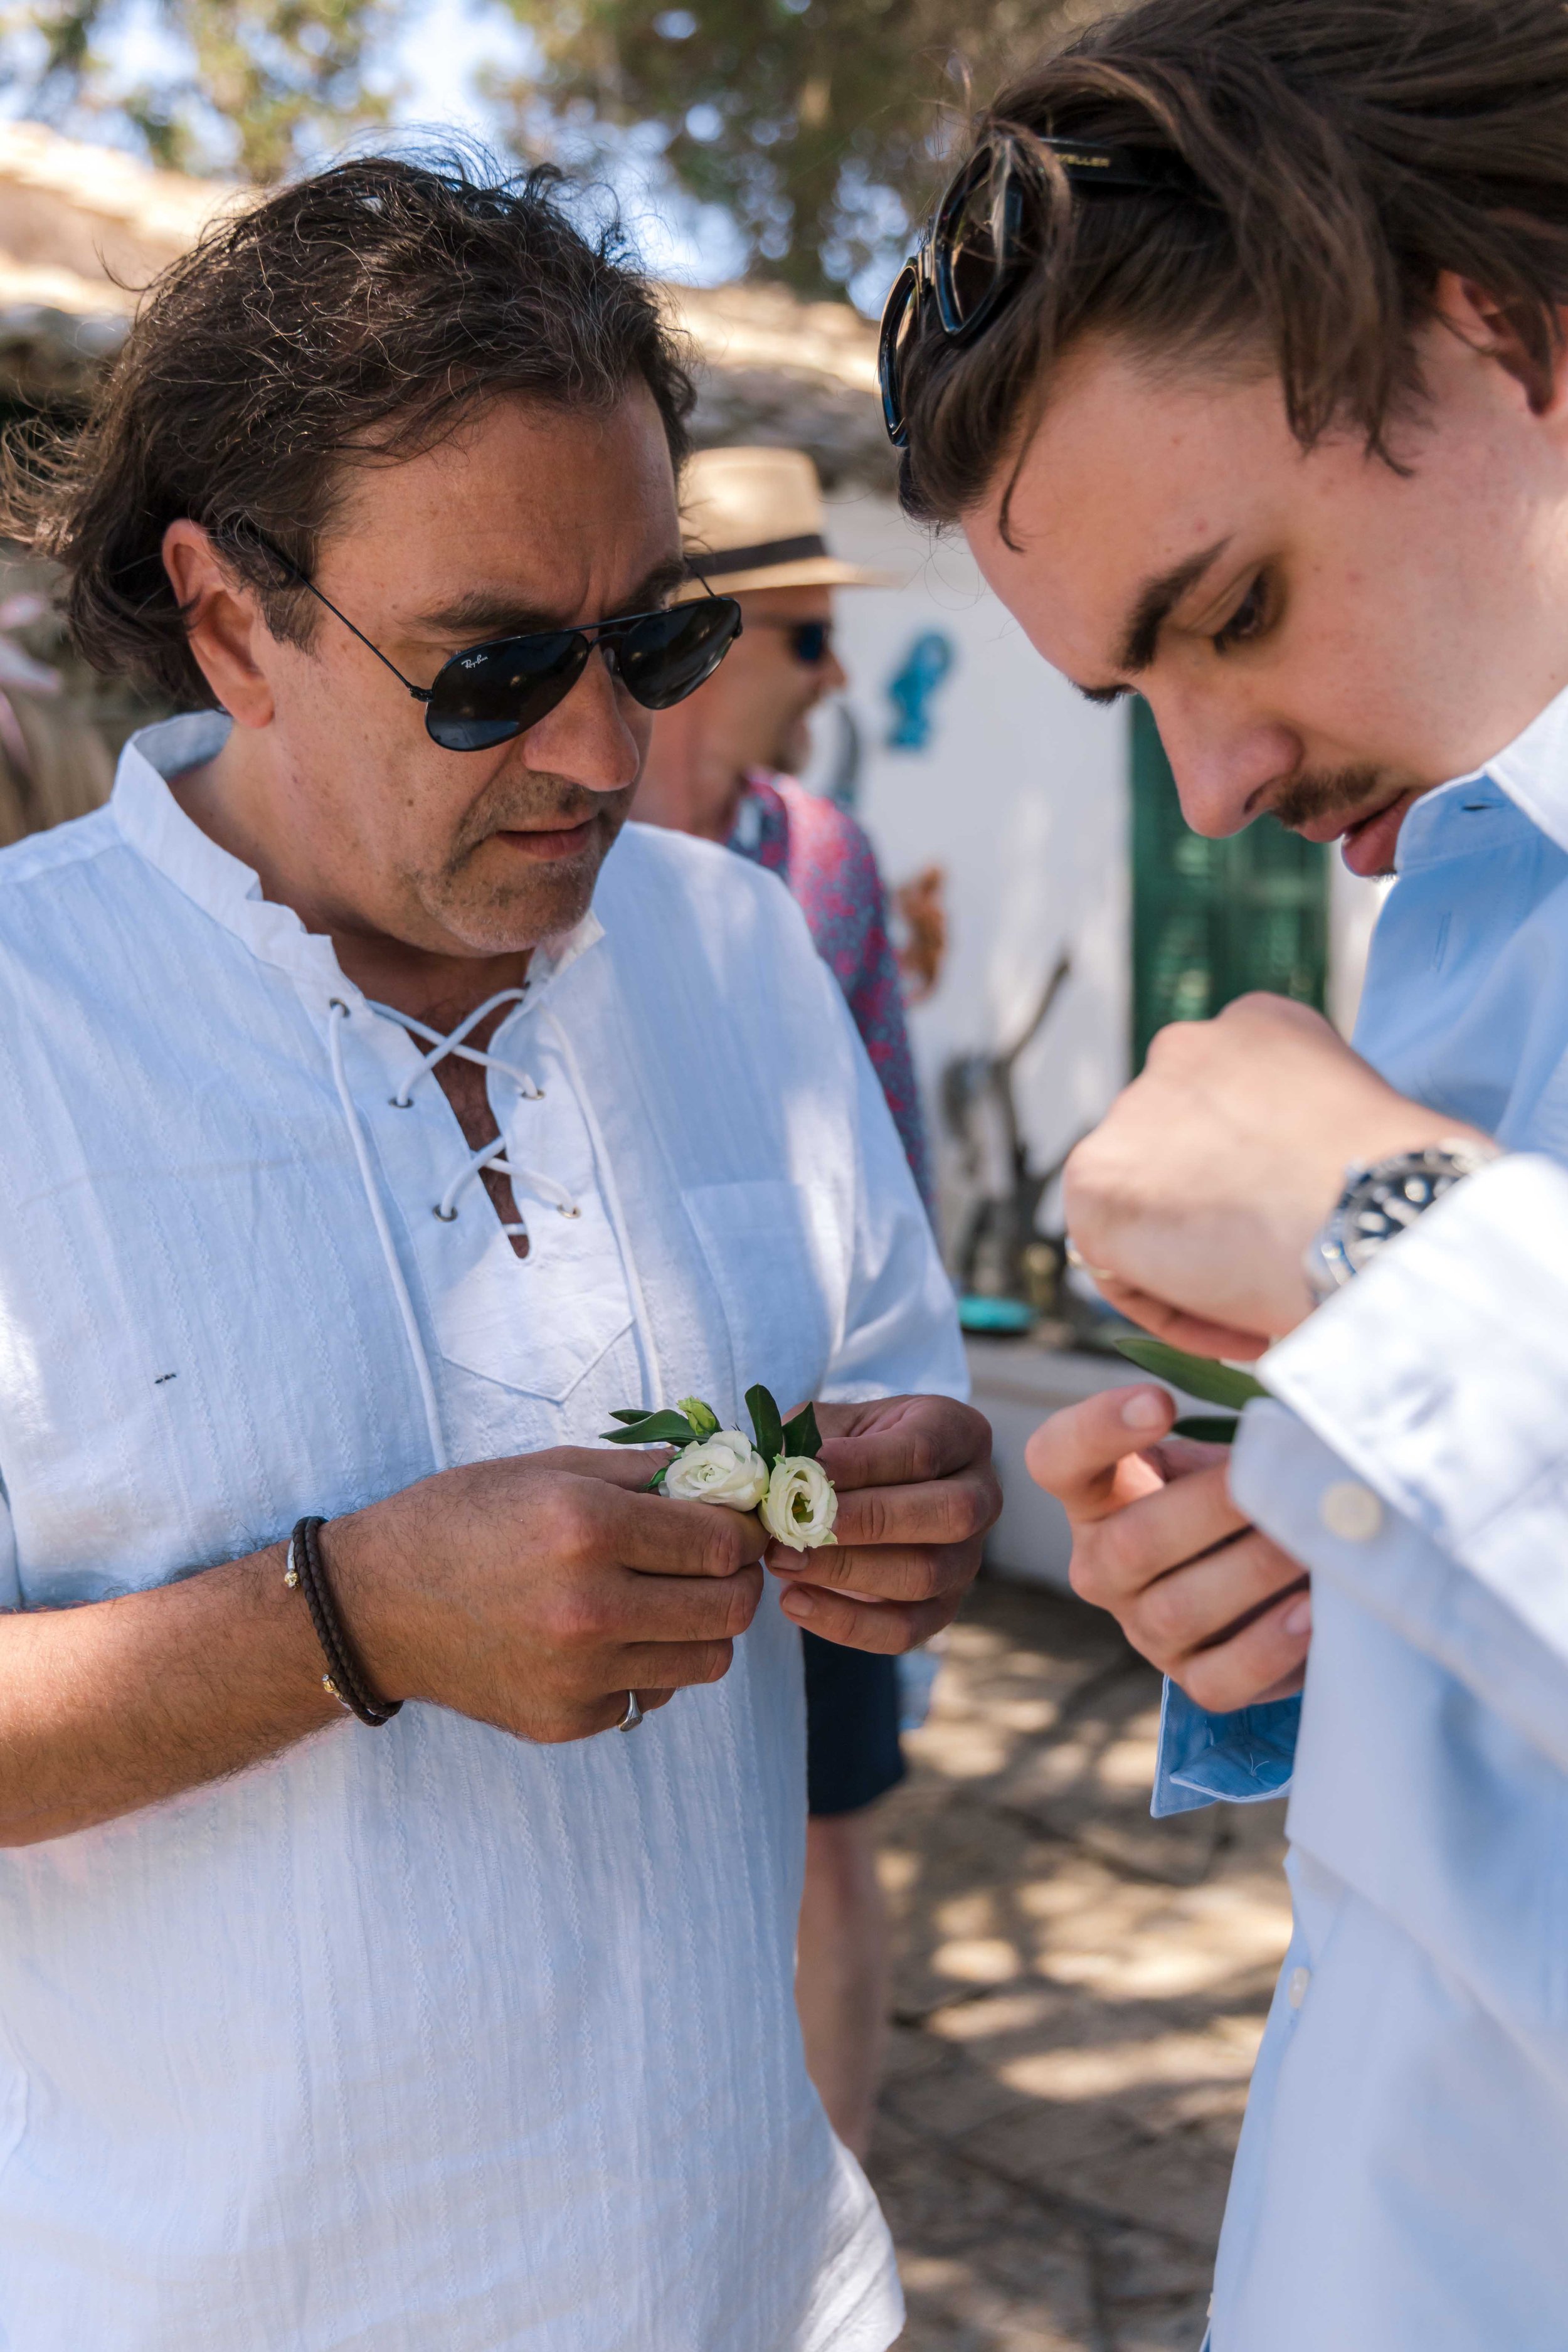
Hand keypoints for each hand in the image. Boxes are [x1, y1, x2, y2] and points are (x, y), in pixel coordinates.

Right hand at [326, 1447, 763, 1743]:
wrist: (375, 1606)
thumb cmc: (460, 1520)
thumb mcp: (546, 1469)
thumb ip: (642, 1472)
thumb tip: (721, 1475)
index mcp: (587, 1527)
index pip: (722, 1543)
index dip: (743, 1531)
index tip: (736, 1525)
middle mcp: (590, 1607)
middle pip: (730, 1610)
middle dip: (738, 1580)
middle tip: (718, 1564)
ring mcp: (578, 1674)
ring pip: (705, 1662)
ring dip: (702, 1628)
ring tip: (669, 1600)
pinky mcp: (565, 1720)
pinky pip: (649, 1695)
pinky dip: (646, 1666)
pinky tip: (608, 1638)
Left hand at [768, 1394, 999, 1652]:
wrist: (864, 1489)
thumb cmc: (848, 1447)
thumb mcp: (832, 1424)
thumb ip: (809, 1441)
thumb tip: (781, 1475)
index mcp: (959, 1433)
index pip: (923, 1450)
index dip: (862, 1463)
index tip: (803, 1472)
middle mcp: (980, 1496)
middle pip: (949, 1514)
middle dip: (867, 1521)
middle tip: (796, 1522)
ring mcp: (967, 1558)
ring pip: (925, 1576)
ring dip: (845, 1571)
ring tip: (782, 1559)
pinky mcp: (943, 1608)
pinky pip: (904, 1629)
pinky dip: (845, 1623)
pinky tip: (793, 1601)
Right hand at [1026, 1385, 1311, 1710]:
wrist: (1268, 1581)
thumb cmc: (1236, 1500)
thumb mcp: (1219, 1455)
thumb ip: (1236, 1436)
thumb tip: (1293, 1425)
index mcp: (1096, 1494)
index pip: (1057, 1459)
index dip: (1098, 1430)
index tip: (1160, 1401)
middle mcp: (1101, 1565)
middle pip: (1131, 1543)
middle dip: (1211, 1509)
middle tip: (1277, 1479)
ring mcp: (1141, 1627)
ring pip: (1177, 1611)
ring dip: (1251, 1573)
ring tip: (1311, 1542)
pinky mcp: (1191, 1679)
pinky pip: (1219, 1680)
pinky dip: (1267, 1648)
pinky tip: (1309, 1613)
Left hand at [1064, 994, 1492, 1353]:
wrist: (1375, 1217)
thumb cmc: (1402, 1187)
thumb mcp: (1365, 1123)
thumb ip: (1302, 1134)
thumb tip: (1283, 1191)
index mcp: (1257, 1026)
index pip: (1228, 1107)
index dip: (1256, 1179)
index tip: (1293, 1224)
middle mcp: (1186, 1048)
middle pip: (1177, 1153)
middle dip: (1215, 1214)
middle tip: (1269, 1269)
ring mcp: (1134, 1110)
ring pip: (1146, 1207)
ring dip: (1193, 1264)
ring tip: (1261, 1307)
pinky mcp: (1097, 1179)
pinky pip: (1119, 1265)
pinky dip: (1174, 1310)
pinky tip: (1240, 1327)